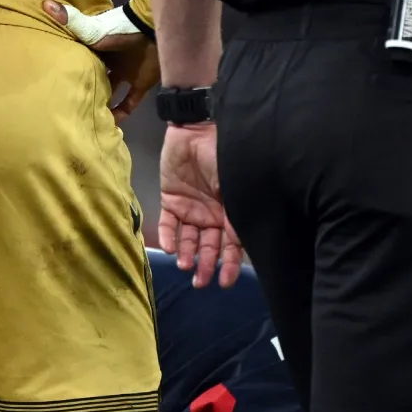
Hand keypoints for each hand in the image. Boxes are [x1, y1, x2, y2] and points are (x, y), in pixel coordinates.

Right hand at [43, 0, 159, 122]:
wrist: (154, 29)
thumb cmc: (120, 29)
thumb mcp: (91, 29)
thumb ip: (70, 20)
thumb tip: (44, 3)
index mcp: (96, 51)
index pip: (80, 64)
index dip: (70, 75)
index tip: (56, 89)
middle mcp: (110, 63)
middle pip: (95, 80)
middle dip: (85, 92)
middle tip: (70, 111)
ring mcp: (127, 73)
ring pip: (111, 93)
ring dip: (103, 106)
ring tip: (87, 122)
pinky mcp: (142, 83)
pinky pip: (130, 102)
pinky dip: (123, 113)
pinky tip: (112, 125)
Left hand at [157, 123, 244, 288]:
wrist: (198, 129)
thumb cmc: (224, 154)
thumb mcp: (236, 183)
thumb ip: (237, 210)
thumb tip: (244, 240)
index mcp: (231, 211)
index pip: (232, 244)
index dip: (229, 264)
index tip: (225, 282)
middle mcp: (211, 214)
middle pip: (209, 246)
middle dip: (206, 265)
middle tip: (200, 282)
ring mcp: (191, 208)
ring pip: (188, 239)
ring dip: (186, 254)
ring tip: (185, 266)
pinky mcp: (170, 200)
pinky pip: (168, 223)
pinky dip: (167, 236)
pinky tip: (168, 249)